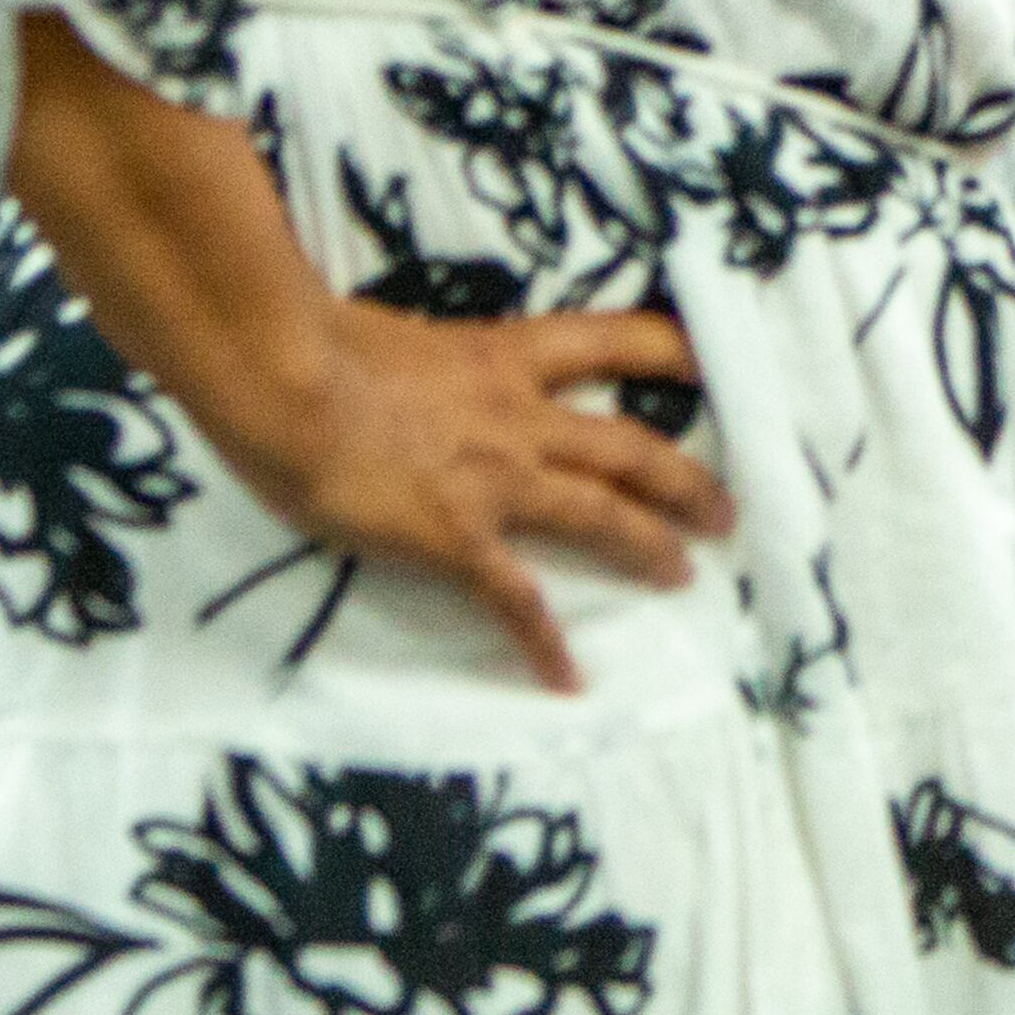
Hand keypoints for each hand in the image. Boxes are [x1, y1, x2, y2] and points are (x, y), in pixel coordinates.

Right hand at [230, 300, 733, 694]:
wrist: (288, 382)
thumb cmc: (323, 347)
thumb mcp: (398, 334)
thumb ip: (429, 362)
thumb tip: (411, 367)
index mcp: (507, 355)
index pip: (614, 340)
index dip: (671, 351)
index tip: (708, 366)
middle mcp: (521, 415)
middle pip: (631, 445)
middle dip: (685, 479)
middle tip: (725, 509)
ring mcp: (497, 478)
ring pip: (602, 511)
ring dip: (651, 544)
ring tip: (686, 573)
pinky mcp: (458, 537)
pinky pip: (515, 600)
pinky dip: (544, 644)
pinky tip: (567, 679)